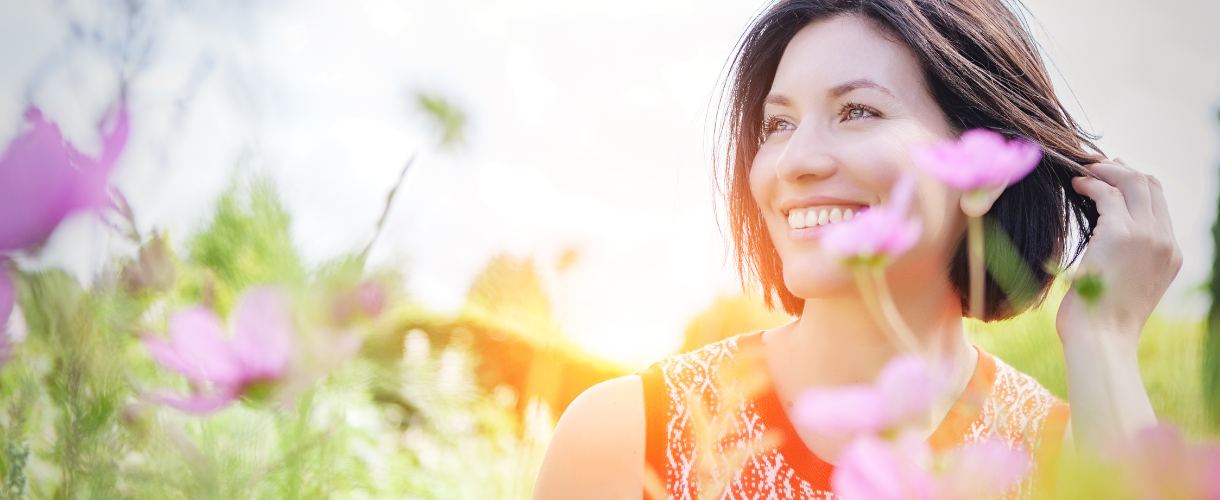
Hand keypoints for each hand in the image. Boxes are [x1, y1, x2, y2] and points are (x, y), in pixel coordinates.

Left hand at [1056, 158, 1181, 347]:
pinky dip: (1091, 185)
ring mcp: (1147, 236)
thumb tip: (1104, 234)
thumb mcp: (1126, 285)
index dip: (1135, 185)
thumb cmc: (1102, 320)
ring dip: (1106, 173)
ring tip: (1083, 173)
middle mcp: (1165, 242)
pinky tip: (1076, 186)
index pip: (1159, 204)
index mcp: (1171, 254)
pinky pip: (1108, 194)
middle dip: (1123, 171)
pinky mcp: (1121, 234)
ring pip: (1133, 183)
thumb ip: (1127, 258)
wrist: (1102, 340)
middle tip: (1095, 167)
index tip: (1111, 179)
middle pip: (1150, 186)